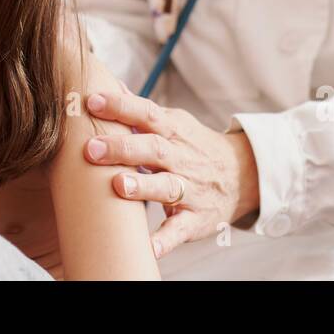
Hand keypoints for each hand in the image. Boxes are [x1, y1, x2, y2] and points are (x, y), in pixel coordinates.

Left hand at [84, 84, 259, 259]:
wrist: (243, 176)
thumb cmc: (195, 147)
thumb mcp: (175, 123)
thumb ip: (141, 110)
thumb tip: (109, 85)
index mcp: (173, 131)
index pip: (147, 113)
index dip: (121, 106)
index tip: (92, 102)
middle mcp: (181, 158)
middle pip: (153, 148)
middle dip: (122, 148)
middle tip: (91, 149)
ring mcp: (190, 189)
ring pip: (167, 186)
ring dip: (142, 187)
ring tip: (118, 186)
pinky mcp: (196, 219)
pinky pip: (180, 230)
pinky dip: (165, 240)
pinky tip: (147, 248)